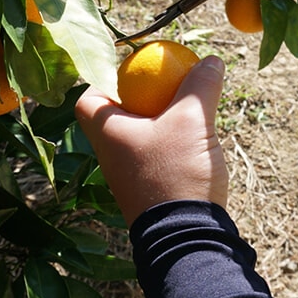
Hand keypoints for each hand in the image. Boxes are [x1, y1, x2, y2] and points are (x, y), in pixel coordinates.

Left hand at [74, 56, 227, 225]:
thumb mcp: (193, 120)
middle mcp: (111, 156)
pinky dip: (166, 144)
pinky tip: (192, 141)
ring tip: (183, 111)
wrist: (186, 238)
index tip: (128, 71)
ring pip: (136, 137)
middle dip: (138, 99)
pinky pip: (151, 157)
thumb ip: (200, 86)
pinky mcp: (147, 192)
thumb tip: (211, 59)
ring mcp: (127, 177)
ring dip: (157, 122)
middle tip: (163, 87)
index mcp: (108, 134)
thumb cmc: (177, 174)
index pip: (87, 100)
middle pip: (114, 116)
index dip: (103, 80)